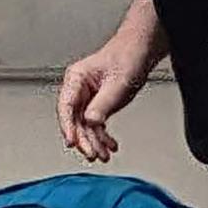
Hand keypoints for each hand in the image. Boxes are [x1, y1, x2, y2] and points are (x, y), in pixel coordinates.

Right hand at [57, 40, 150, 162]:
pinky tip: (110, 145)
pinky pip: (95, 124)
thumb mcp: (117, 84)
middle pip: (74, 119)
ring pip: (85, 125)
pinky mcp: (97, 104)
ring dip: (94, 141)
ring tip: (103, 155)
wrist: (141, 52)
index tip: (72, 141)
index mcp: (76, 78)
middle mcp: (78, 88)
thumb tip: (91, 122)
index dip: (67, 126)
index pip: (66, 106)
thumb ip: (103, 104)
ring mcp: (87, 97)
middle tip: (92, 154)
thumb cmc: (127, 58)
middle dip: (83, 138)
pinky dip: (103, 136)